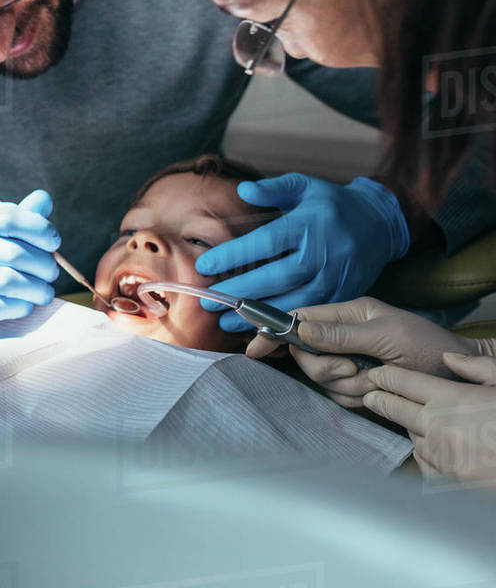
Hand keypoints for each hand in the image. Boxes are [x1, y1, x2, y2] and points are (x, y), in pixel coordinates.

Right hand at [0, 189, 59, 340]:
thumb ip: (14, 219)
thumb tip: (44, 199)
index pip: (9, 216)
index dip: (39, 228)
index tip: (54, 243)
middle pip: (14, 252)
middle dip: (44, 264)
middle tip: (52, 272)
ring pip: (10, 281)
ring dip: (37, 289)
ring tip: (44, 291)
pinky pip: (1, 306)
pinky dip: (22, 306)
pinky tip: (26, 303)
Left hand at [195, 173, 409, 331]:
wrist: (380, 223)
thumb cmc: (332, 204)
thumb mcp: (305, 186)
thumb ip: (274, 188)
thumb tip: (243, 190)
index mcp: (311, 223)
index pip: (266, 242)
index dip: (234, 256)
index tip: (205, 266)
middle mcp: (325, 253)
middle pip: (277, 278)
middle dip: (240, 293)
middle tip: (209, 303)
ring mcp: (337, 277)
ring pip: (295, 303)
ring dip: (259, 317)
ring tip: (227, 322)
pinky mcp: (345, 295)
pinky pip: (313, 316)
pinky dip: (286, 326)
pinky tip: (260, 330)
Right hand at [244, 297, 486, 406]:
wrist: (455, 380)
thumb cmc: (429, 347)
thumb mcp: (387, 335)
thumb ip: (341, 333)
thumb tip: (299, 327)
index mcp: (348, 314)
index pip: (300, 318)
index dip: (274, 332)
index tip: (254, 349)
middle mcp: (342, 336)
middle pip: (305, 354)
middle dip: (325, 366)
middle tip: (353, 369)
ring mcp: (347, 360)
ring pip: (320, 378)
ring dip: (346, 383)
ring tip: (375, 378)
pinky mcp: (354, 384)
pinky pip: (335, 395)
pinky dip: (354, 396)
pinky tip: (375, 389)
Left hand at [364, 355, 495, 484]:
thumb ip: (478, 368)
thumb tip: (449, 358)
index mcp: (449, 400)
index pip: (400, 382)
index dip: (384, 376)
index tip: (376, 374)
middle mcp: (436, 427)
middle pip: (391, 407)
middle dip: (378, 398)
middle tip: (372, 394)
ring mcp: (438, 456)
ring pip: (409, 435)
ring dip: (409, 427)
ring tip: (417, 421)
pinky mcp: (443, 481)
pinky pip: (423, 462)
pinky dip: (426, 453)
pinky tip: (438, 449)